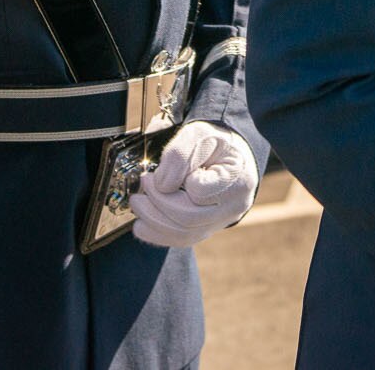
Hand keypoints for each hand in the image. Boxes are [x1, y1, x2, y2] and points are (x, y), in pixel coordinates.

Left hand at [127, 121, 258, 247]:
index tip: (160, 170)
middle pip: (189, 218)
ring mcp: (221, 221)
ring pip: (184, 234)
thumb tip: (161, 185)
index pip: (200, 191)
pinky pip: (182, 240)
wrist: (229, 156)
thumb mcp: (199, 134)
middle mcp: (233, 206)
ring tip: (137, 204)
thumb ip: (180, 154)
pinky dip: (157, 234)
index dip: (177, 181)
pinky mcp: (206, 229)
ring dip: (153, 220)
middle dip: (157, 203)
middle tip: (141, 187)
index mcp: (237, 179)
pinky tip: (141, 225)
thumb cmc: (216, 144)